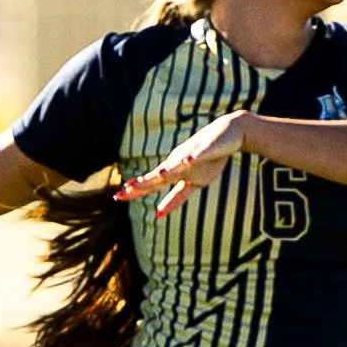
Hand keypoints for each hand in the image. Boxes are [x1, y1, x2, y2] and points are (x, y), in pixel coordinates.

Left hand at [116, 112, 252, 218]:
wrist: (228, 132)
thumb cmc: (208, 159)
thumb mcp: (193, 183)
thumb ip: (176, 196)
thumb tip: (158, 213)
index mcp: (175, 172)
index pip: (153, 184)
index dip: (137, 191)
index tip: (118, 196)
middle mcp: (180, 164)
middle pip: (159, 176)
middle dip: (143, 183)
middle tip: (125, 190)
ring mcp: (193, 155)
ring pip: (178, 164)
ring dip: (169, 169)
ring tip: (159, 174)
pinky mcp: (208, 148)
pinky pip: (201, 153)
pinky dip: (194, 157)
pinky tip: (189, 160)